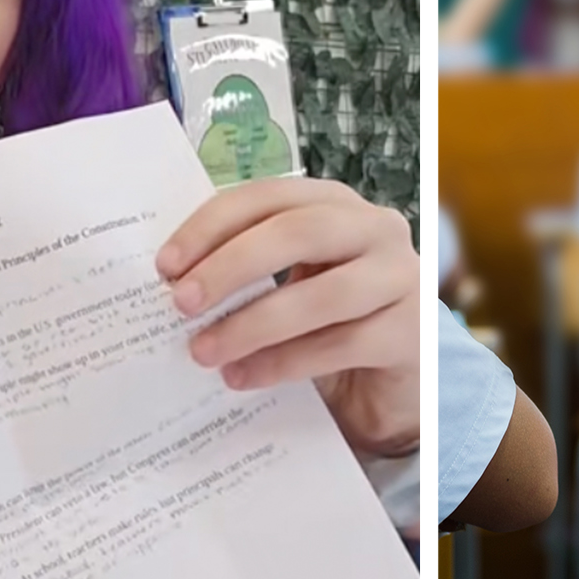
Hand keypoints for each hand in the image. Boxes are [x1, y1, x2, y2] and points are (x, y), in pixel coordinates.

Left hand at [157, 177, 420, 455]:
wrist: (395, 382)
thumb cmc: (330, 323)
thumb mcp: (291, 283)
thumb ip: (249, 270)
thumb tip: (175, 283)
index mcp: (336, 203)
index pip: (268, 197)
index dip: (212, 226)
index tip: (166, 265)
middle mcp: (375, 228)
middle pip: (298, 232)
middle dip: (230, 267)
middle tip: (181, 304)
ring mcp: (401, 278)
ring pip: (321, 295)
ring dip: (252, 324)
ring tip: (204, 352)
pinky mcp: (411, 333)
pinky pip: (340, 345)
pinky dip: (284, 362)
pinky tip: (244, 377)